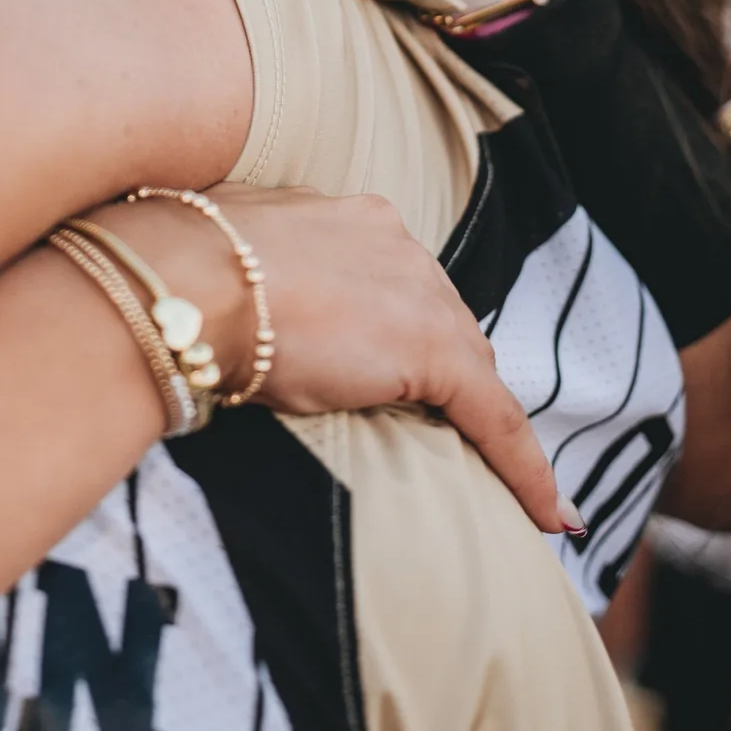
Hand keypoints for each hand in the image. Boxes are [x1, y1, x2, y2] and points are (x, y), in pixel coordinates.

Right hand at [83, 184, 570, 535]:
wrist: (182, 283)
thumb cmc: (180, 275)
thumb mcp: (228, 269)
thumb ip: (257, 282)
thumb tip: (236, 304)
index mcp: (347, 217)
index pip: (395, 282)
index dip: (397, 325)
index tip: (389, 356)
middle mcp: (395, 244)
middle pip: (439, 319)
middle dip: (441, 370)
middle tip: (429, 422)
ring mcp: (419, 294)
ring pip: (470, 368)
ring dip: (480, 417)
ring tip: (503, 474)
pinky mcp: (433, 353)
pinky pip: (495, 419)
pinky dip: (524, 469)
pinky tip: (550, 513)